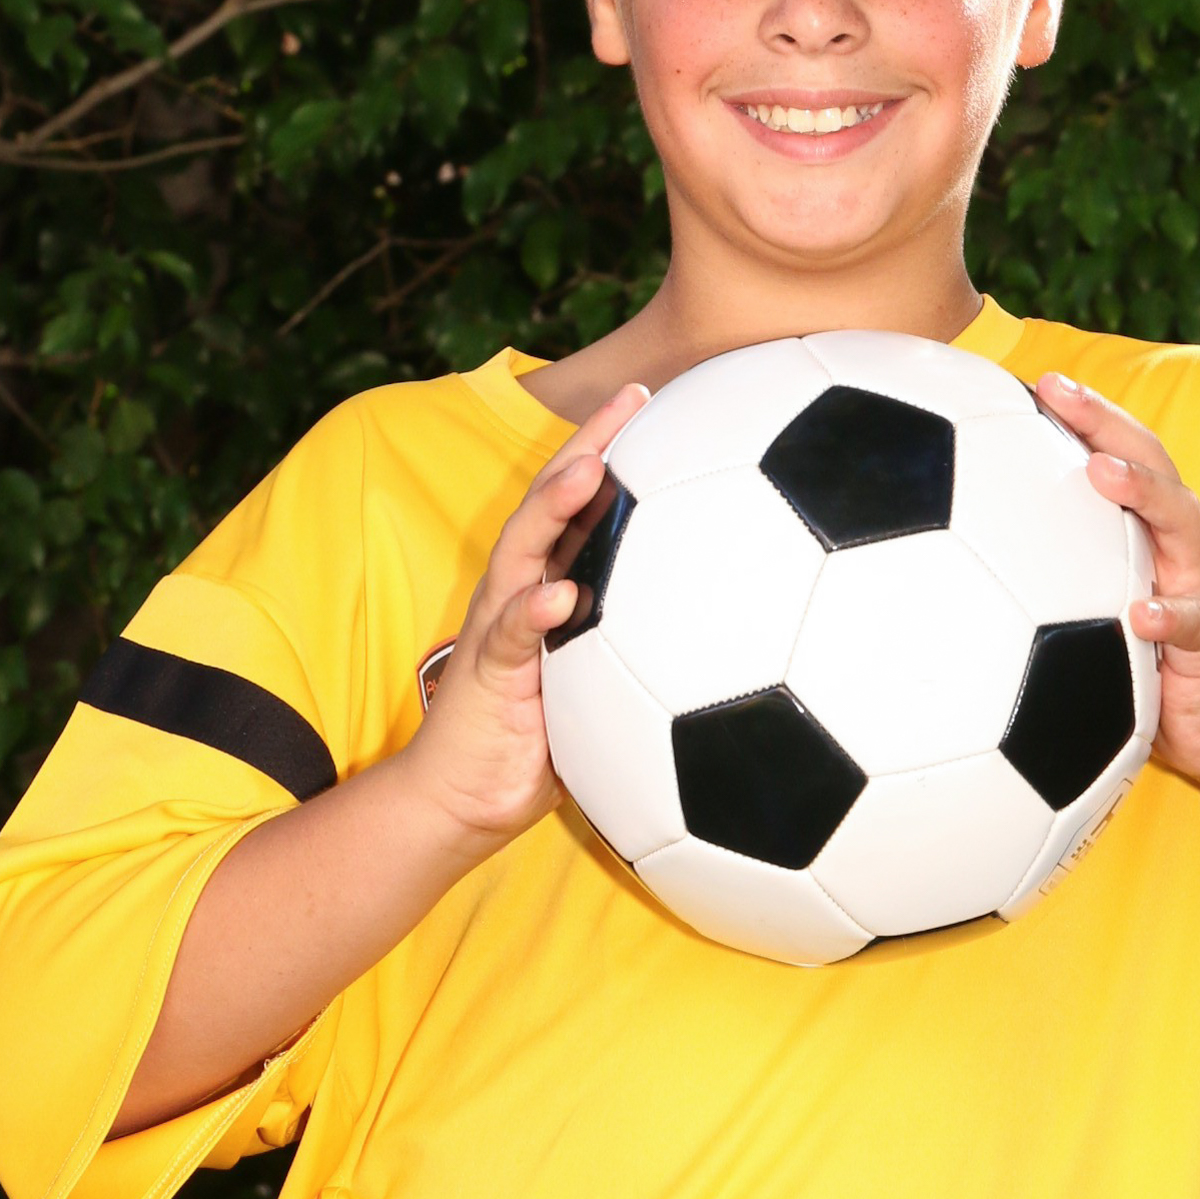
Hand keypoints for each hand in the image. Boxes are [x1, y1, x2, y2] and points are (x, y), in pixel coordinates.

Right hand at [400, 382, 648, 845]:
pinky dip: (531, 613)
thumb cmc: (541, 739)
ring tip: (589, 471)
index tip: (656, 400)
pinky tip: (558, 597)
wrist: (466, 798)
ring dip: (554, 508)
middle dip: (588, 447)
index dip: (613, 448)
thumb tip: (732, 632)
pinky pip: (508, 637)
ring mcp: (500, 625)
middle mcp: (522, 590)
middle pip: (551, 502)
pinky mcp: (487, 673)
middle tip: (630, 401)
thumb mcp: (604, 685)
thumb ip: (643, 649)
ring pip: (524, 549)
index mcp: (551, 585)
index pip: (582, 504)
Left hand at [1035, 373, 1199, 806]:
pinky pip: (1194, 625)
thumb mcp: (1104, 619)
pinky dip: (1171, 614)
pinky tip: (1143, 613)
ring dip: (1142, 494)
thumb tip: (973, 572)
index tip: (1033, 381)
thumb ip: (1064, 585)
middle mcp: (1181, 549)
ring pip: (1181, 526)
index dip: (1084, 416)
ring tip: (1101, 472)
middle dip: (1106, 423)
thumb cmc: (1162, 669)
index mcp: (1151, 537)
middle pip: (1151, 467)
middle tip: (1058, 391)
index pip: (1120, 458)